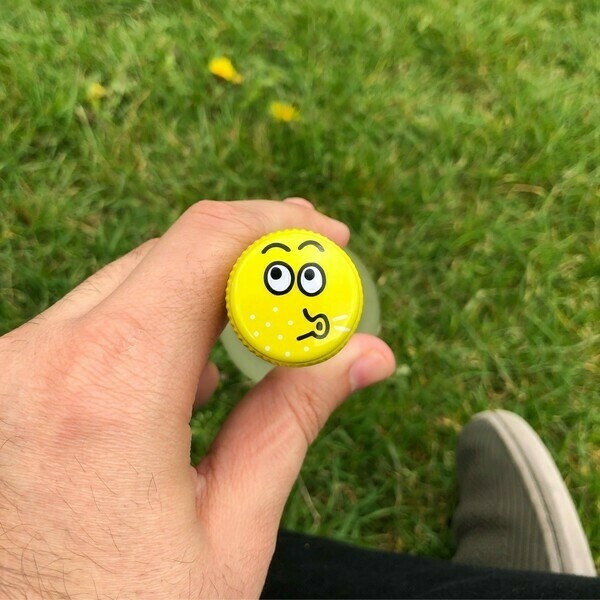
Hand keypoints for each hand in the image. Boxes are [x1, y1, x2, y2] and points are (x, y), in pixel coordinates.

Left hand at [0, 199, 394, 597]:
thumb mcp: (231, 532)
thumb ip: (293, 419)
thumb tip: (365, 352)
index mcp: (111, 388)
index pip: (203, 244)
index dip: (277, 225)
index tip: (327, 237)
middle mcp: (40, 361)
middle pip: (166, 256)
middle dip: (247, 258)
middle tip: (306, 280)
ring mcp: (7, 373)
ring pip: (126, 287)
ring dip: (200, 295)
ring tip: (254, 339)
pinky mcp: (1, 389)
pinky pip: (87, 327)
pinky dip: (150, 328)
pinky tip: (187, 378)